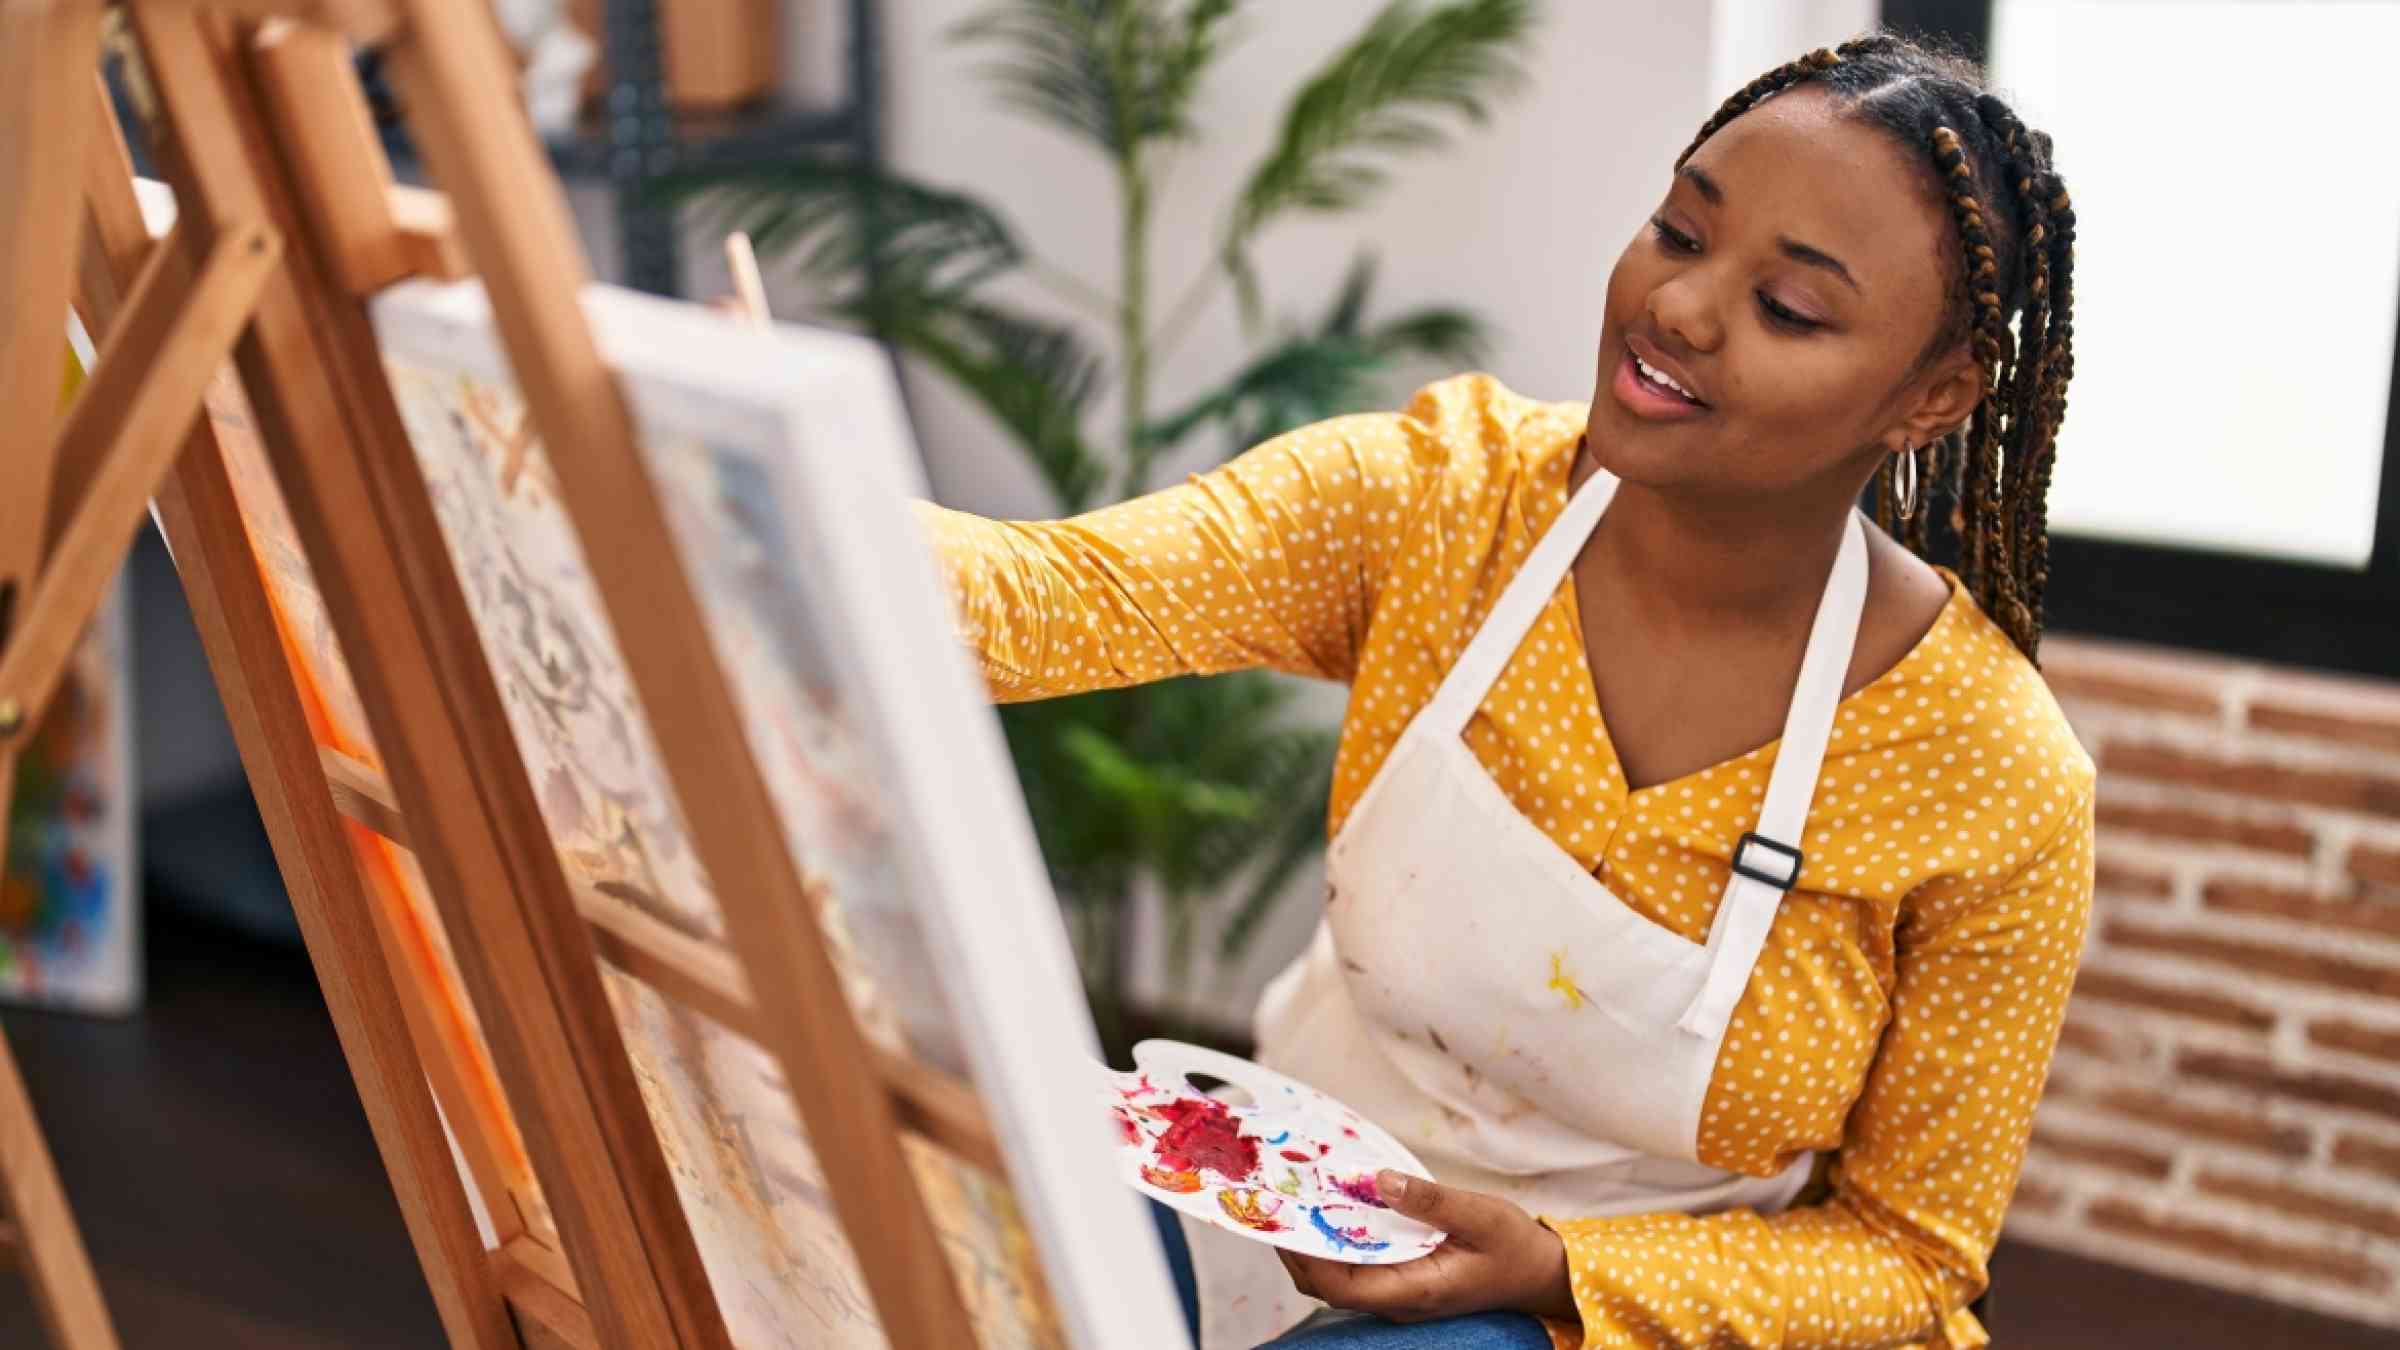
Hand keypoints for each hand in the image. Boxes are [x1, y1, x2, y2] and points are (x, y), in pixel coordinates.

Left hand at [1274, 1170, 1577, 1323]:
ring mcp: (1398, 1292)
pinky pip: (1356, 1266)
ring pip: (1338, 1277)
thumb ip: (1430, 1200)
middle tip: (1278, 1201)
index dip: (1306, 1256)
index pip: (1341, 1285)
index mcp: (1414, 1291)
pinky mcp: (1402, 1278)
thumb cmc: (1514, 1249)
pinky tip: (1333, 1207)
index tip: (1286, 1220)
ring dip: (1313, 1243)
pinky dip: (1336, 1240)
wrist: (1542, 1274)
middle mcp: (1398, 1299)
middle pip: (1327, 1284)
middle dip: (1297, 1248)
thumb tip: (1379, 1181)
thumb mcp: (1480, 1216)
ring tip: (1296, 1200)